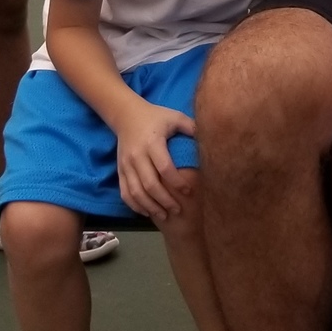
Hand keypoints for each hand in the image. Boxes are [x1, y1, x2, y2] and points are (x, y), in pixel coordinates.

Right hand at [114, 100, 195, 220]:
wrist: (126, 115)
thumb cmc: (156, 117)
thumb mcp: (174, 117)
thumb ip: (191, 127)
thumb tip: (212, 139)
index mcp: (152, 142)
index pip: (164, 167)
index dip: (176, 181)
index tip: (189, 191)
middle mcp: (137, 155)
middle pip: (149, 184)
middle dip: (164, 200)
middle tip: (178, 210)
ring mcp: (126, 164)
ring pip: (135, 192)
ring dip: (150, 206)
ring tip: (164, 215)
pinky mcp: (119, 170)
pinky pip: (124, 192)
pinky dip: (135, 205)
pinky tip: (147, 212)